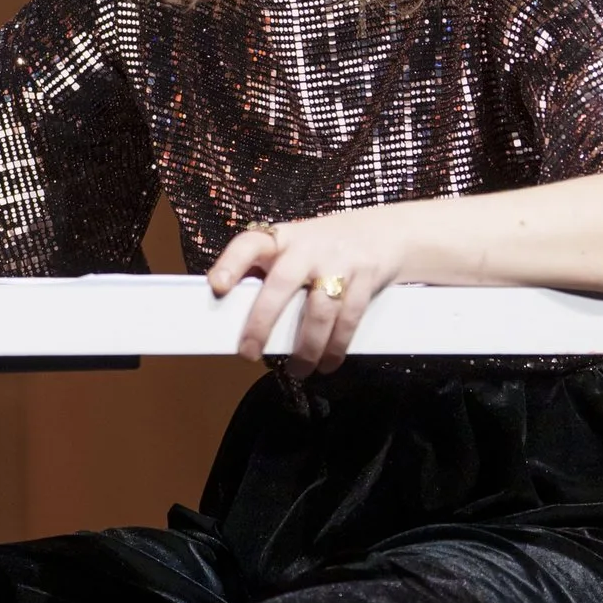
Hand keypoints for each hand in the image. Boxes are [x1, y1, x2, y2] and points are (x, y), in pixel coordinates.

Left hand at [207, 206, 417, 369]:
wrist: (386, 232)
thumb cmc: (325, 249)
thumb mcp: (294, 248)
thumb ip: (270, 273)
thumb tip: (237, 315)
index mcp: (283, 238)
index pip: (250, 243)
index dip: (231, 263)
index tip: (216, 286)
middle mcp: (308, 247)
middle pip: (282, 283)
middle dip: (263, 320)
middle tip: (248, 352)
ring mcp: (339, 262)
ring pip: (319, 310)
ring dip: (307, 346)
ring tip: (298, 370)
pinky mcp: (366, 278)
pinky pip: (349, 319)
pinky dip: (336, 347)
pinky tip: (327, 363)